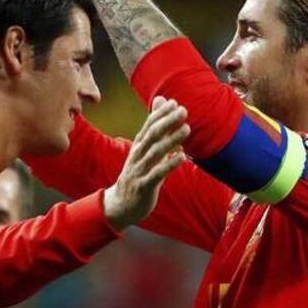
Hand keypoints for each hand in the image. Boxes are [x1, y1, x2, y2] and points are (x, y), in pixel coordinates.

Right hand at [103, 96, 188, 229]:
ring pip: (155, 152)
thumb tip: (161, 110)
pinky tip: (182, 156)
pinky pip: (157, 174)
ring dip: (171, 139)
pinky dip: (169, 164)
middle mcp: (137, 156)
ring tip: (186, 129)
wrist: (121, 205)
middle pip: (152, 135)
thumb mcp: (145, 154)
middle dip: (167, 121)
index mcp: (138, 147)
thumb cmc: (138, 175)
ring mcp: (140, 171)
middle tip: (183, 110)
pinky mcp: (144, 186)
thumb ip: (155, 132)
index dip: (160, 114)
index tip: (174, 102)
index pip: (148, 126)